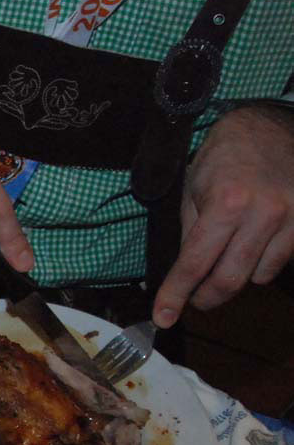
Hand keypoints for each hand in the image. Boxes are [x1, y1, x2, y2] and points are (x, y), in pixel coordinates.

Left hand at [153, 105, 293, 327]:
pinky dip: (259, 265)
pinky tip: (249, 248)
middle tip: (193, 299)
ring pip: (257, 276)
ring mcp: (291, 218)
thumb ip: (190, 234)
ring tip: (222, 260)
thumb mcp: (193, 190)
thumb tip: (183, 275)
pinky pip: (278, 263)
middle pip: (230, 280)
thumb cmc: (224, 157)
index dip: (176, 294)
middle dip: (205, 298)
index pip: (195, 264)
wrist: (269, 127)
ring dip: (234, 278)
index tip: (163, 316)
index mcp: (227, 203)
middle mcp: (263, 214)